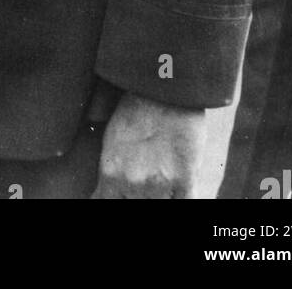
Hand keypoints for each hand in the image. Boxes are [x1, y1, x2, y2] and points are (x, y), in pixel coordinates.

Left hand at [91, 93, 206, 197]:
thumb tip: (107, 192)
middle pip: (136, 205)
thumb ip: (112, 171)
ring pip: (160, 206)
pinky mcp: (185, 179)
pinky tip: (181, 188)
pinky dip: (183, 197)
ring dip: (163, 196)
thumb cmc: (136, 109)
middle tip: (149, 180)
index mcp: (111, 173)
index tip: (124, 194)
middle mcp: (132, 182)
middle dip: (141, 196)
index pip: (106, 204)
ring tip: (164, 178)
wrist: (163, 87)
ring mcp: (159, 183)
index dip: (117, 199)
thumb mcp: (112, 140)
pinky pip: (185, 203)